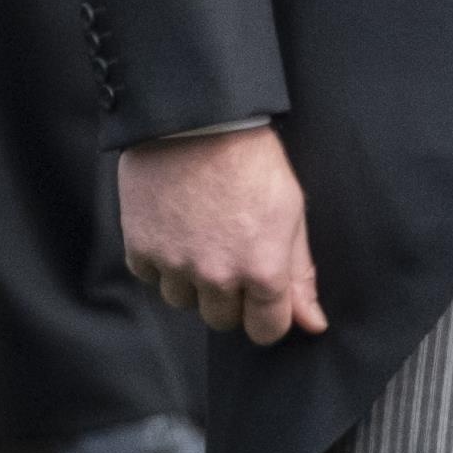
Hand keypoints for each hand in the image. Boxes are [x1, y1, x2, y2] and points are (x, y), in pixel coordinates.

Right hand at [116, 125, 325, 344]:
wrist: (198, 121)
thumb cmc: (253, 161)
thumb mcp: (292, 211)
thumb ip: (299, 273)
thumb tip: (312, 323)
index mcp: (261, 270)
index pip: (266, 331)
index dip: (268, 315)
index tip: (265, 295)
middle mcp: (216, 277)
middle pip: (222, 320)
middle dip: (231, 296)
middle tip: (232, 252)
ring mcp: (175, 266)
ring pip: (184, 301)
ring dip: (193, 279)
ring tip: (202, 234)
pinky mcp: (140, 250)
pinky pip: (152, 277)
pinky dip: (162, 259)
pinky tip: (175, 227)